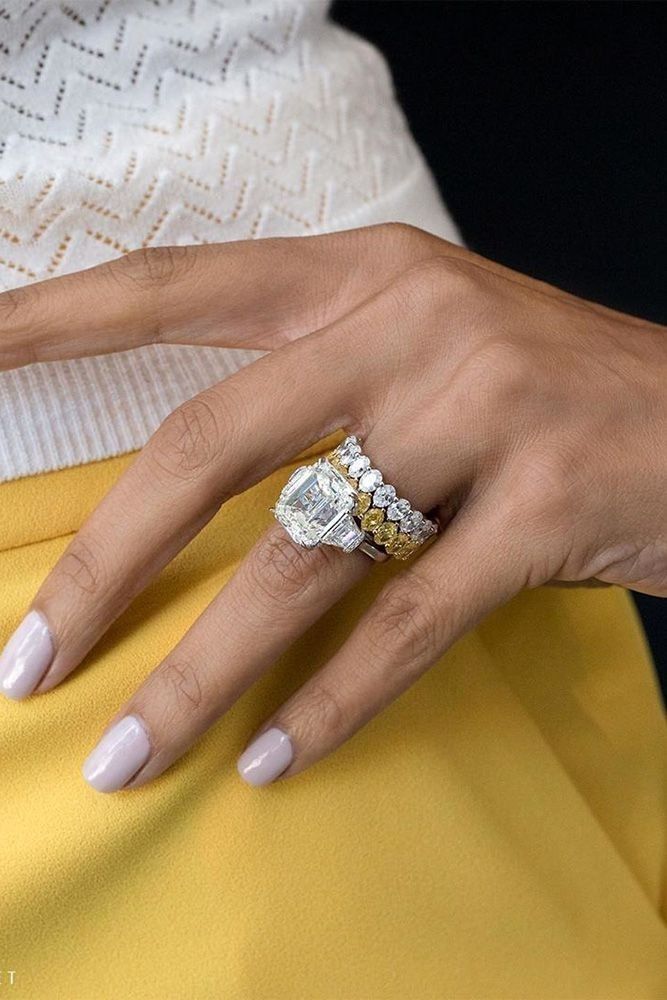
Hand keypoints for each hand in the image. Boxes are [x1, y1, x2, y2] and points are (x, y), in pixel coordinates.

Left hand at [1, 223, 664, 791]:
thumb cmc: (549, 390)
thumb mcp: (427, 347)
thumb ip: (322, 389)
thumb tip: (190, 499)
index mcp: (366, 275)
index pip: (177, 285)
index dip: (57, 317)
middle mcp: (414, 325)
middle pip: (211, 446)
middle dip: (106, 566)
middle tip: (29, 663)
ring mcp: (485, 410)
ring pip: (303, 559)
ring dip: (203, 672)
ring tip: (131, 753)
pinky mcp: (549, 502)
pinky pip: (410, 622)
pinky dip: (336, 701)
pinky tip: (279, 756)